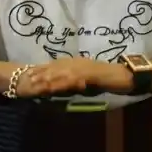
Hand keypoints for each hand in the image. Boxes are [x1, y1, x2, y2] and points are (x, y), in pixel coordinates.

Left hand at [15, 58, 129, 96]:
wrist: (125, 75)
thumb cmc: (111, 77)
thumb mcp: (91, 77)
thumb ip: (79, 78)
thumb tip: (68, 84)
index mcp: (78, 62)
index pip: (56, 64)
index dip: (42, 69)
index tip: (29, 73)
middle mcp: (78, 62)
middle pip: (54, 67)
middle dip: (39, 73)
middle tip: (26, 78)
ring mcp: (83, 68)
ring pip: (60, 73)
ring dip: (46, 79)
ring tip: (34, 84)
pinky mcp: (87, 75)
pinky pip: (70, 80)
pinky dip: (60, 84)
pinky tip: (51, 89)